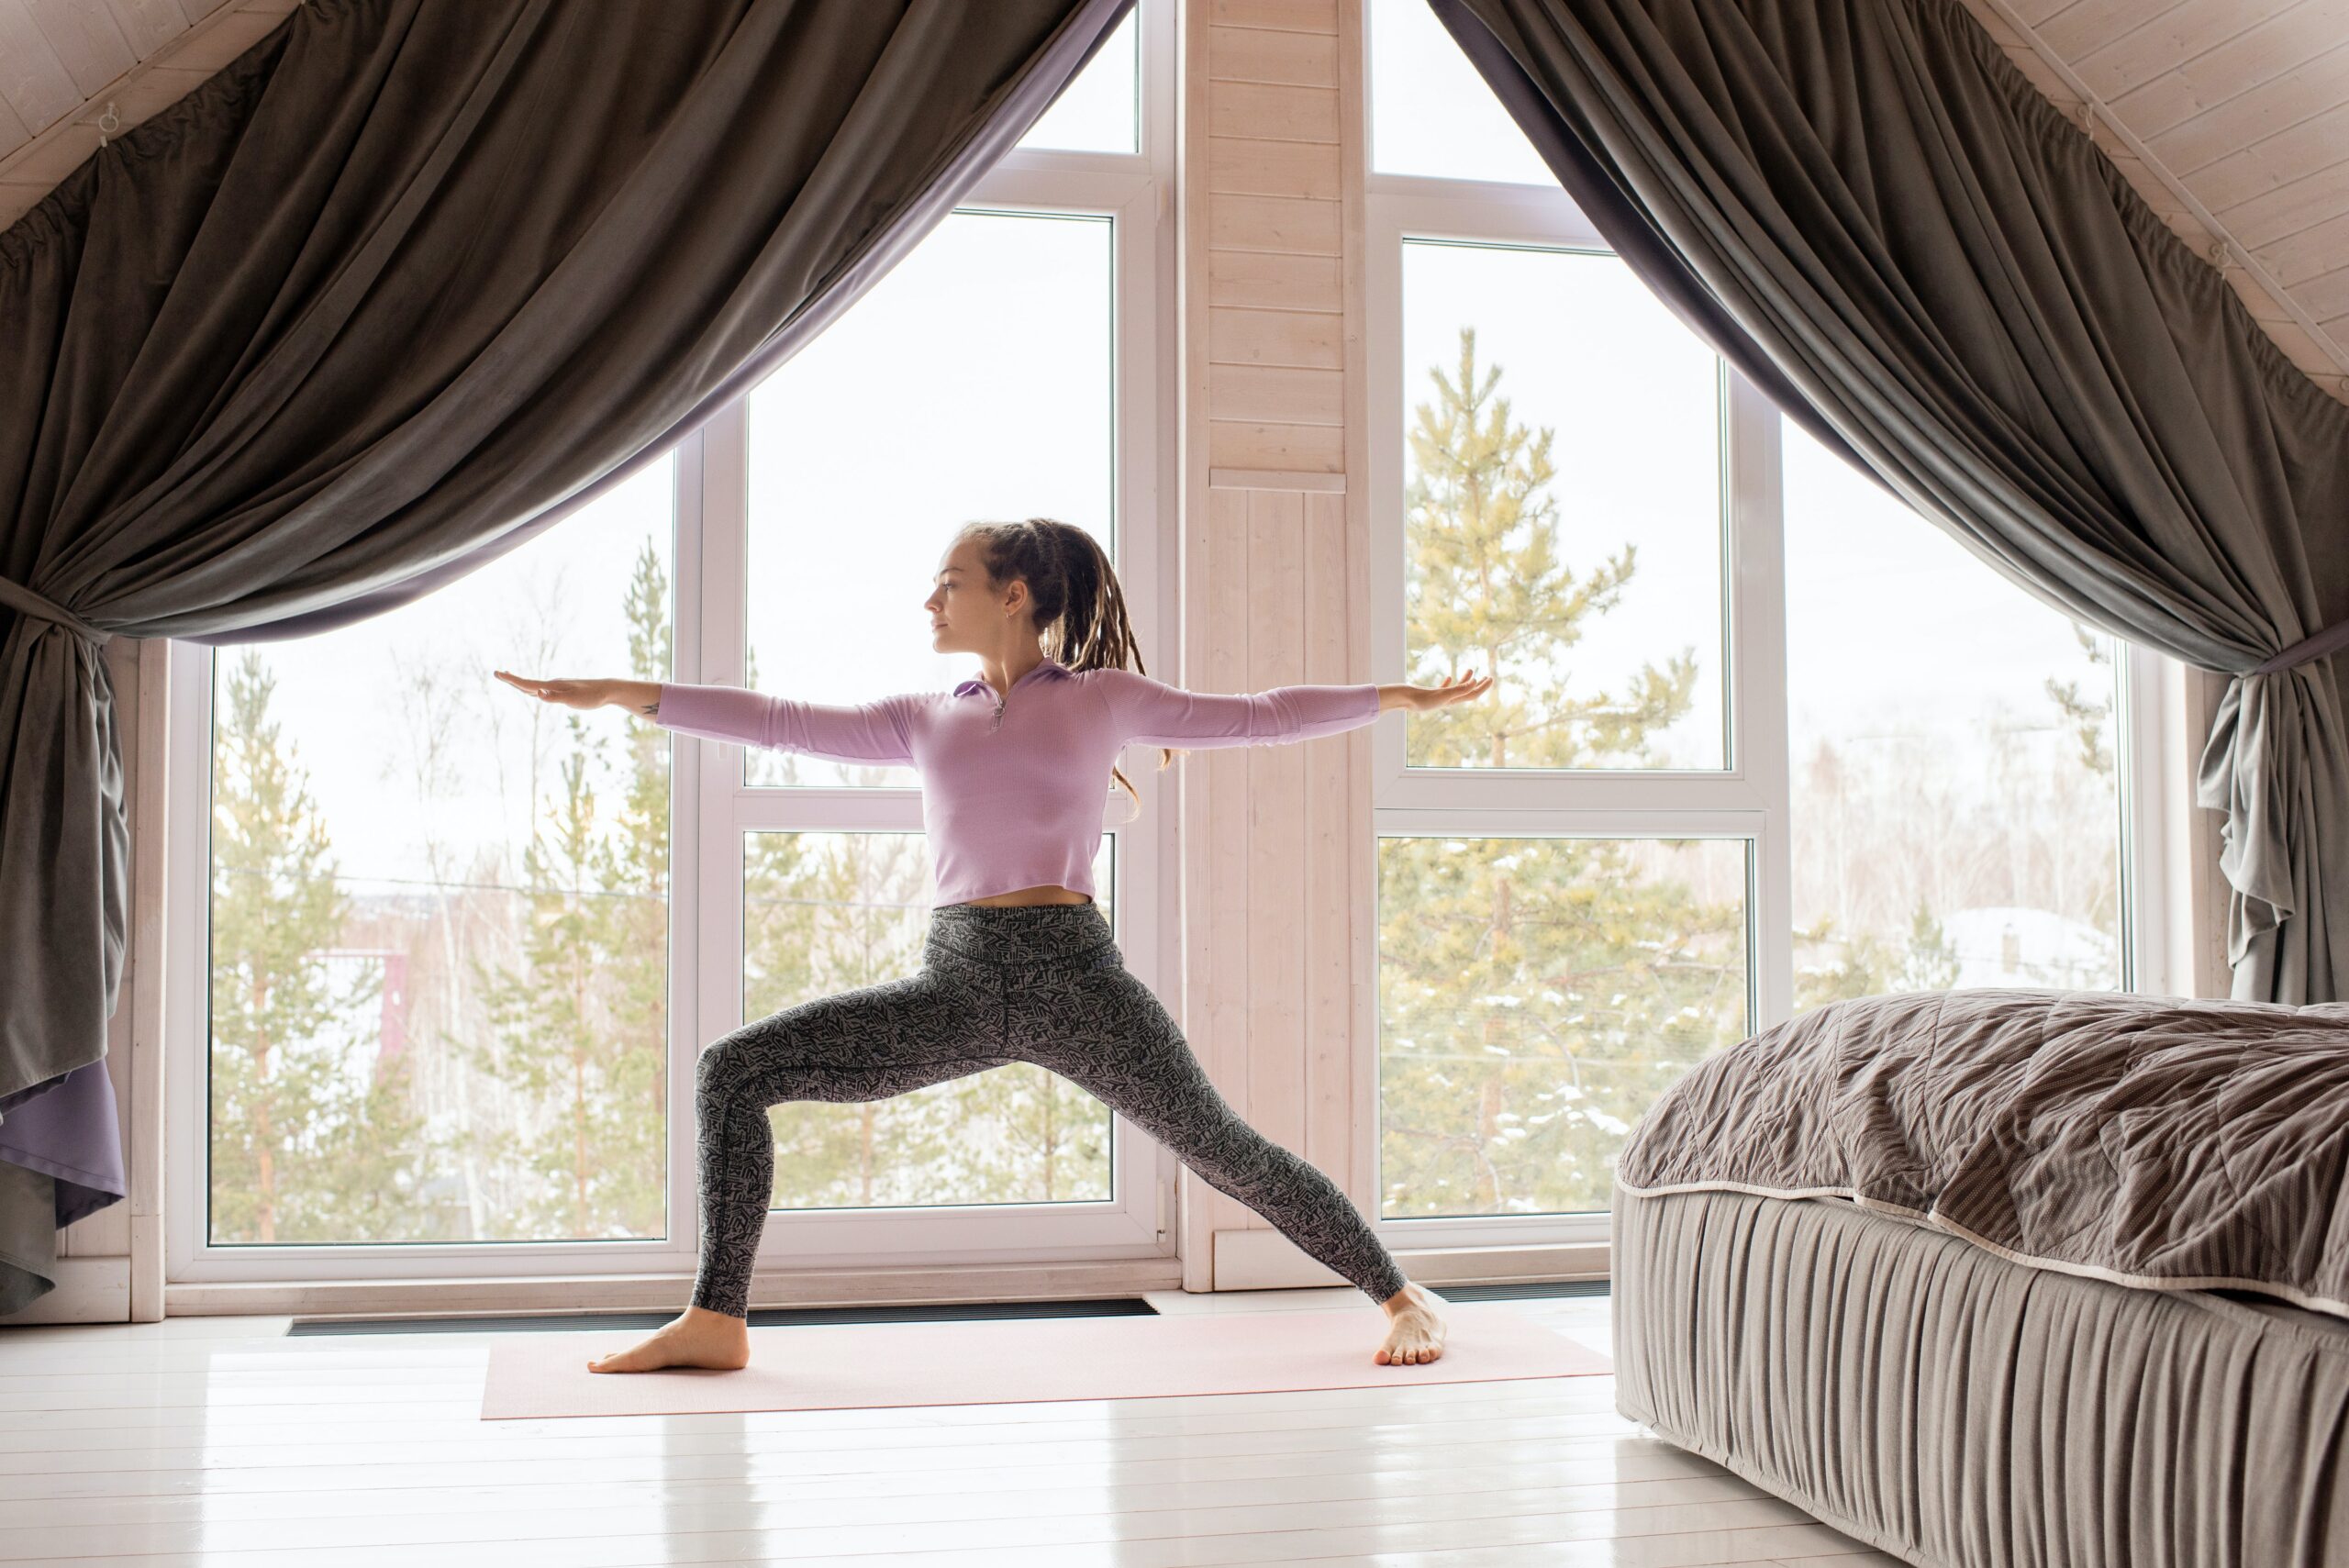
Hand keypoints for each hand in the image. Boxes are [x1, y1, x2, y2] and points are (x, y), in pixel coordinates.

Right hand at [493, 669, 615, 710]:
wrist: (607, 690)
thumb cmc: (591, 696)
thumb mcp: (573, 700)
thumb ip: (554, 698)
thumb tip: (537, 694)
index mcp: (552, 686)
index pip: (527, 684)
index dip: (511, 680)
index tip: (497, 673)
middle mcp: (553, 684)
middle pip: (527, 683)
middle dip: (512, 680)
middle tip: (497, 673)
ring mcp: (558, 687)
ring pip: (534, 686)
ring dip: (521, 684)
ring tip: (510, 679)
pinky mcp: (564, 691)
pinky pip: (543, 690)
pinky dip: (533, 689)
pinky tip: (533, 691)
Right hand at [1396, 668, 1492, 712]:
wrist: (1404, 699)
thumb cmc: (1422, 699)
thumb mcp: (1444, 694)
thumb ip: (1459, 689)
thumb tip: (1475, 683)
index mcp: (1453, 701)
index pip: (1473, 694)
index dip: (1483, 687)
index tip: (1491, 678)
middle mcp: (1448, 700)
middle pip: (1468, 692)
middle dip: (1479, 685)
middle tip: (1488, 676)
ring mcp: (1440, 697)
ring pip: (1457, 689)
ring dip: (1465, 680)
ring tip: (1470, 670)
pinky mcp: (1431, 694)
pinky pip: (1444, 689)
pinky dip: (1449, 683)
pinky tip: (1449, 677)